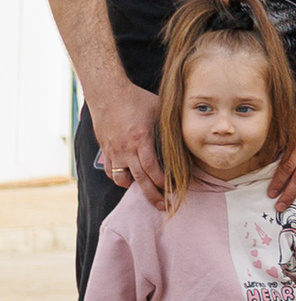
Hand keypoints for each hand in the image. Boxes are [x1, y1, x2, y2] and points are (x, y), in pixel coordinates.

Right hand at [87, 75, 166, 205]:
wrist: (108, 94)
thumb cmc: (137, 99)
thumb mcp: (158, 109)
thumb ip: (169, 125)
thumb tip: (185, 134)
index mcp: (141, 139)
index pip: (152, 168)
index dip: (162, 182)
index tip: (172, 190)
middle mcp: (127, 149)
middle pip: (139, 179)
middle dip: (152, 195)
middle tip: (162, 206)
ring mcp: (114, 151)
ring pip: (121, 178)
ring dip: (133, 187)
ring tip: (144, 192)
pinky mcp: (105, 150)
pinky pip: (110, 170)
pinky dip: (119, 178)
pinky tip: (127, 179)